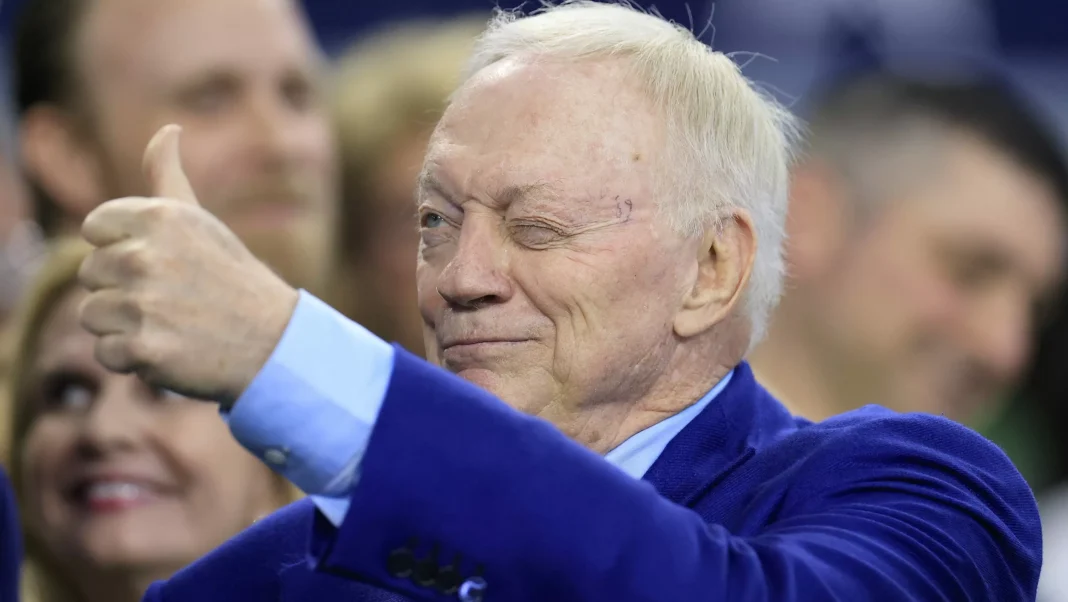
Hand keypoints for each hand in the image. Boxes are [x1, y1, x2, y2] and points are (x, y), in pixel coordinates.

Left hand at [78, 124, 298, 405]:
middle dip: (124, 290)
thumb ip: (169, 175)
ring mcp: (145, 304)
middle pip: (90, 274)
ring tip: (170, 325)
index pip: (94, 228)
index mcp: (159, 217)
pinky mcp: (144, 348)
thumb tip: (168, 129)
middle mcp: (147, 256)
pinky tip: (171, 350)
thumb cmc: (232, 279)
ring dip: (125, 326)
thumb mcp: (202, 221)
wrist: (272, 342)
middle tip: (173, 299)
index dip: (122, 248)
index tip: (160, 262)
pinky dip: (134, 360)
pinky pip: (106, 353)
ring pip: (93, 314)